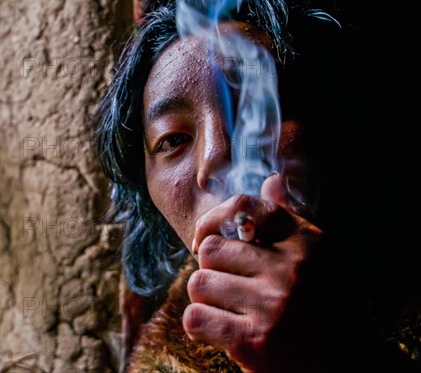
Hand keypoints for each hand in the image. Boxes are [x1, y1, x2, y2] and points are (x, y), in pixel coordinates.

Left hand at [183, 175, 322, 371]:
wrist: (340, 366)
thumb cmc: (318, 307)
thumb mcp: (314, 258)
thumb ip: (288, 220)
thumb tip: (271, 181)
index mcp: (304, 243)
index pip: (244, 206)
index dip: (212, 220)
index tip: (205, 240)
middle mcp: (291, 270)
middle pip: (211, 250)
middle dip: (212, 271)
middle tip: (230, 289)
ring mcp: (272, 305)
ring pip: (199, 283)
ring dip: (206, 300)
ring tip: (230, 312)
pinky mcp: (253, 341)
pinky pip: (196, 317)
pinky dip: (199, 326)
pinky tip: (220, 332)